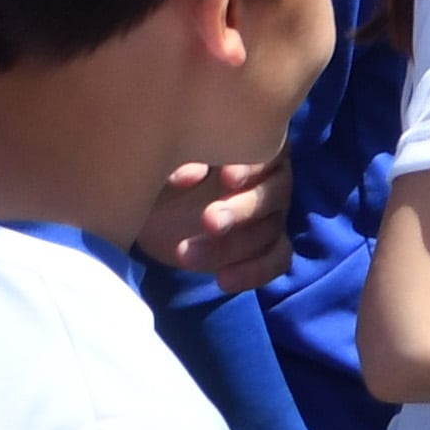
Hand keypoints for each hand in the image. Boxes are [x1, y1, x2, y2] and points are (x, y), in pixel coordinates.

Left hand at [142, 154, 295, 288]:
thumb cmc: (163, 177)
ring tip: (186, 255)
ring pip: (269, 231)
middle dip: (241, 211)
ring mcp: (272, 216)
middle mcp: (271, 180)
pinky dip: (254, 272)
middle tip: (208, 222)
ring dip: (231, 247)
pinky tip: (223, 280)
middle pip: (273, 195)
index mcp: (252, 149)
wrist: (152, 212)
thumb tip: (189, 176)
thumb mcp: (163, 164)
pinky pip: (277, 260)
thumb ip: (178, 162)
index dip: (253, 167)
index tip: (225, 179)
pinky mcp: (267, 248)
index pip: (268, 153)